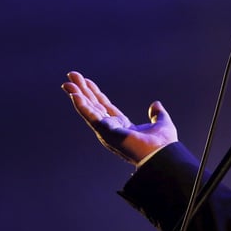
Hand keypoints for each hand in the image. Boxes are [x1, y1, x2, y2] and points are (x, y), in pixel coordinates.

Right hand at [61, 71, 177, 163]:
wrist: (162, 154)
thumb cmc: (163, 144)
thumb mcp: (162, 123)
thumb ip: (157, 114)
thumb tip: (156, 104)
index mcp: (122, 125)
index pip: (105, 106)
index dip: (95, 93)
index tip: (87, 81)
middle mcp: (111, 128)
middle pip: (93, 105)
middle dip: (82, 90)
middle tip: (72, 75)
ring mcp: (107, 131)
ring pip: (88, 110)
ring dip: (77, 96)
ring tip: (67, 84)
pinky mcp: (106, 132)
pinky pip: (91, 117)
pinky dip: (82, 106)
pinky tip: (74, 95)